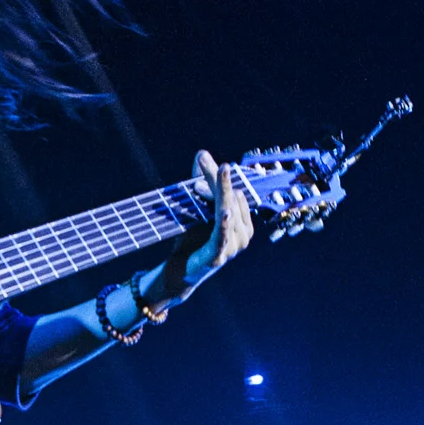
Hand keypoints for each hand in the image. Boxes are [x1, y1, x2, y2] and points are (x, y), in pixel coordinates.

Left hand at [152, 150, 253, 306]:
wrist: (179, 272)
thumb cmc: (192, 239)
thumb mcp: (199, 207)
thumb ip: (202, 182)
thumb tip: (202, 152)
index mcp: (244, 224)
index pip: (236, 193)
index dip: (218, 178)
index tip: (203, 160)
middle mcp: (244, 235)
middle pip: (232, 199)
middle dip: (216, 182)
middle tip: (203, 162)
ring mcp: (233, 247)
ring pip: (227, 211)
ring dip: (210, 197)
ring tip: (196, 187)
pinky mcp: (218, 256)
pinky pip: (223, 235)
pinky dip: (224, 224)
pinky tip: (226, 214)